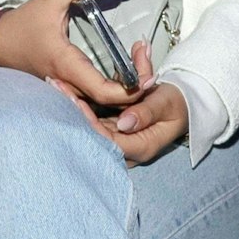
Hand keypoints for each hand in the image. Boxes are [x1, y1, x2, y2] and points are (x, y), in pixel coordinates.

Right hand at [0, 0, 144, 108]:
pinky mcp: (66, 90)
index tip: (147, 72)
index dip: (130, 89)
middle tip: (148, 59)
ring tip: (142, 61)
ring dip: (127, 89)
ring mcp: (66, 90)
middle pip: (110, 102)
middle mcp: (67, 83)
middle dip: (136, 86)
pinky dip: (115, 90)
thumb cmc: (24, 22)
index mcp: (66, 64)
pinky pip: (94, 98)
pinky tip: (127, 71)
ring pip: (103, 103)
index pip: (103, 92)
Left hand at [57, 70, 189, 166]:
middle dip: (74, 113)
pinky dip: (81, 108)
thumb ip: (147, 112)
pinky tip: (66, 92)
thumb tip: (125, 123)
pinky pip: (94, 124)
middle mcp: (128, 151)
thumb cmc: (177, 103)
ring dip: (73, 109)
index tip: (76, 101)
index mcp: (143, 147)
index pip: (108, 142)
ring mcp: (120, 143)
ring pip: (90, 130)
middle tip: (57, 89)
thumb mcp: (166, 102)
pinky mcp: (114, 133)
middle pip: (94, 138)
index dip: (90, 123)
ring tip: (55, 87)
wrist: (182, 104)